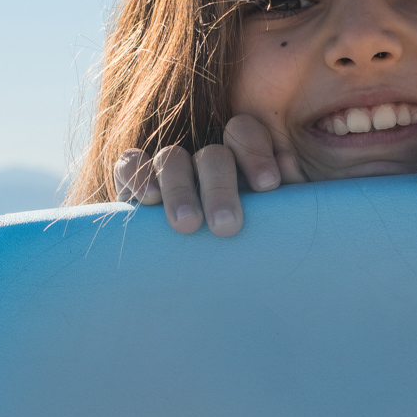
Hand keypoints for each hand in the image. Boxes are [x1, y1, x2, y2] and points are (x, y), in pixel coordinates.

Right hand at [113, 115, 305, 235]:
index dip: (256, 153)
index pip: (245, 133)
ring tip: (188, 224)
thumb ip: (286, 194)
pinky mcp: (135, 180)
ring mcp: (170, 167)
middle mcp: (206, 157)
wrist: (209, 282)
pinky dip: (137, 174)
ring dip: (180, 189)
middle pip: (213, 155)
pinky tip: (148, 200)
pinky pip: (130, 164)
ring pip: (172, 160)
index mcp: (241, 157)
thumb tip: (287, 164)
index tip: (267, 186)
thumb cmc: (253, 245)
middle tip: (227, 226)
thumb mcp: (274, 222)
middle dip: (220, 188)